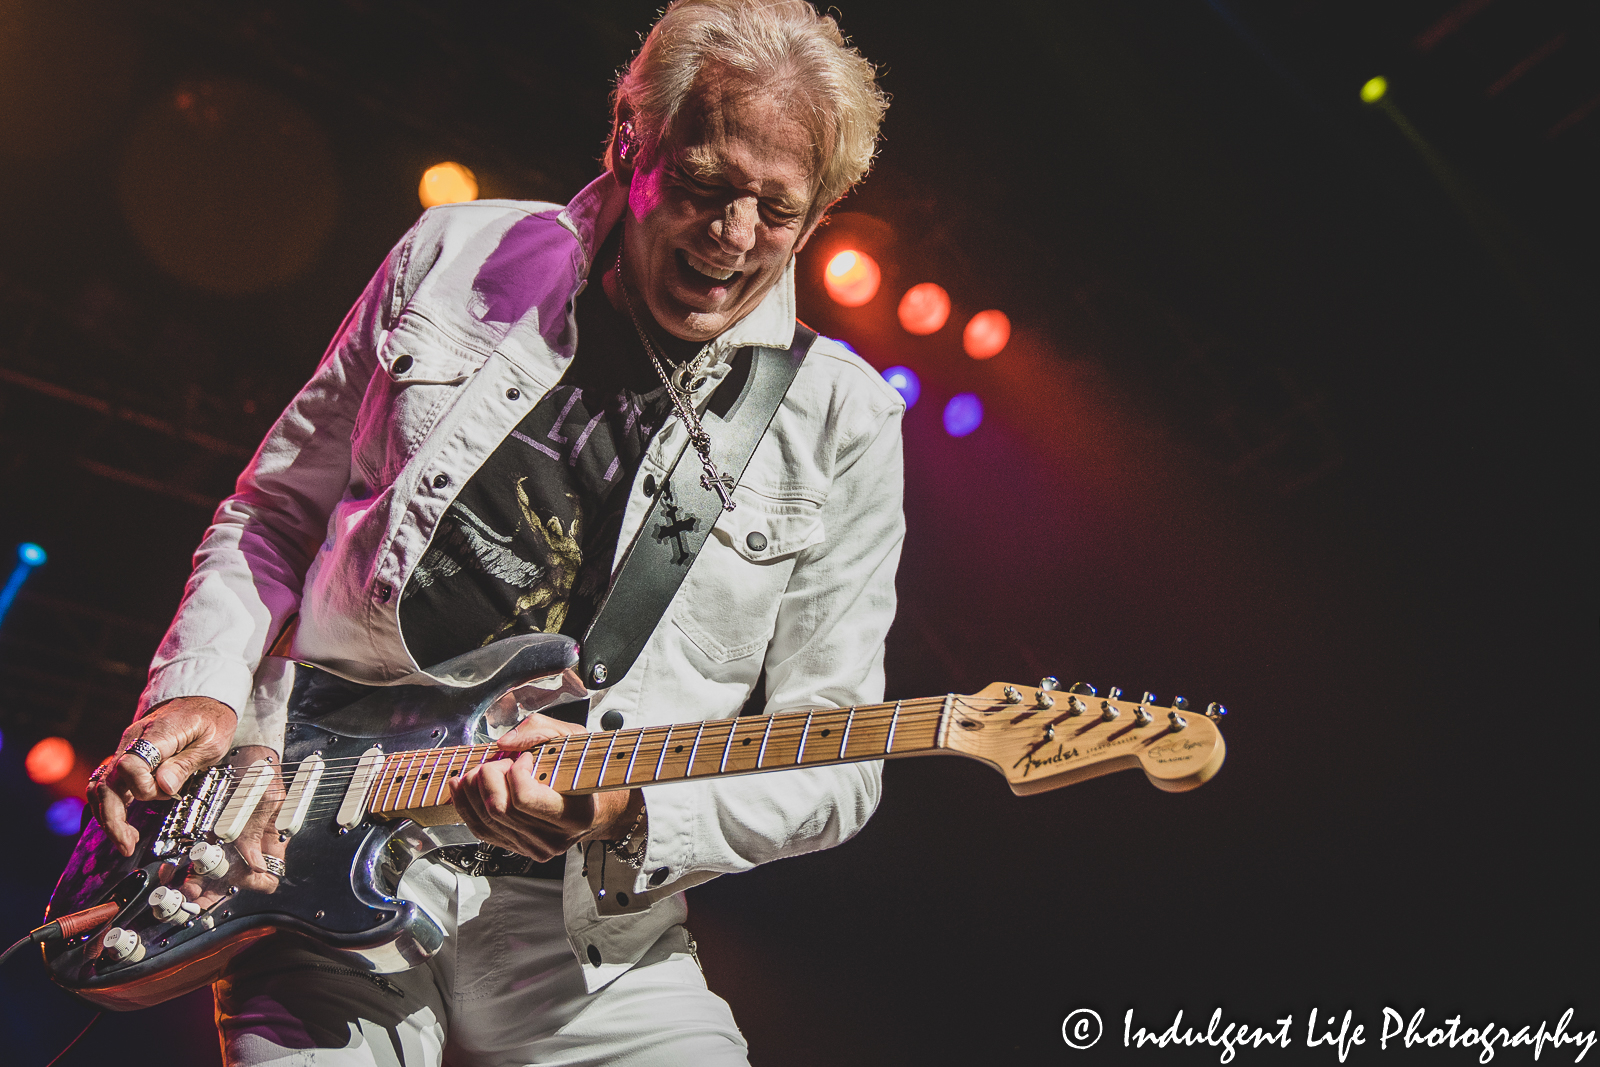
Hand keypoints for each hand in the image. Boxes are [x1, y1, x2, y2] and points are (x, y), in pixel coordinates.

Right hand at [87, 696, 236, 856]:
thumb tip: (164, 786)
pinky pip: (107, 784)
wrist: (201, 699)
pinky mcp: (126, 758)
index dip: (142, 785)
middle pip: (106, 781)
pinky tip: (119, 825)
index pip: (130, 764)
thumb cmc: (210, 718)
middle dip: (113, 817)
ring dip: (107, 816)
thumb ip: (187, 763)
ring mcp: (125, 750)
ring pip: (100, 786)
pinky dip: (109, 806)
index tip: (166, 794)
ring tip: (125, 841)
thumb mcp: (212, 740)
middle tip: (127, 844)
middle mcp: (132, 742)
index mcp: (155, 734)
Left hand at [171, 746, 287, 913]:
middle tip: (190, 893)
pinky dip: (179, 870)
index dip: (252, 883)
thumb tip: (256, 865)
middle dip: (209, 894)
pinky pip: (191, 864)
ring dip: (189, 887)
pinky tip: (168, 870)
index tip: (235, 878)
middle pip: (230, 886)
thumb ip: (257, 827)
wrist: (243, 754)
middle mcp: (245, 851)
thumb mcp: (265, 795)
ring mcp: (223, 848)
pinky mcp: (202, 841)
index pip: (266, 878)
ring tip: (173, 888)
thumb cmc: (262, 771)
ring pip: (207, 880)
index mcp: (269, 845)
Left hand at [451, 713, 641, 861]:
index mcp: (574, 815)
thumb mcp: (574, 740)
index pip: (525, 799)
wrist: (594, 805)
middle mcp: (553, 839)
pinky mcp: (517, 849)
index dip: (515, 773)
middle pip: (500, 810)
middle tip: (499, 762)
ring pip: (487, 821)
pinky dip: (466, 806)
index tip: (524, 759)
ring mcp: (534, 848)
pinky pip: (482, 831)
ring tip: (477, 769)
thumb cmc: (585, 771)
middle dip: (489, 777)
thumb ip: (540, 732)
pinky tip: (462, 787)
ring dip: (473, 790)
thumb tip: (504, 744)